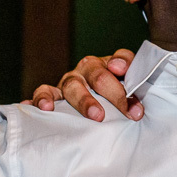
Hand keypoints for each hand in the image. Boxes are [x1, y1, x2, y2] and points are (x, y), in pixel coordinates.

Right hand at [25, 49, 140, 120]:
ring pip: (73, 86)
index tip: (131, 81)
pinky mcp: (52, 93)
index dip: (126, 67)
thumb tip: (129, 85)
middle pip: (99, 76)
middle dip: (115, 94)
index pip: (120, 60)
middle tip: (130, 112)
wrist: (91, 102)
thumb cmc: (111, 96)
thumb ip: (133, 81)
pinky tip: (45, 108)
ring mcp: (69, 81)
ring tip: (97, 116)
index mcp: (108, 64)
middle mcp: (87, 69)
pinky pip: (44, 92)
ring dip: (85, 101)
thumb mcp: (126, 86)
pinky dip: (43, 98)